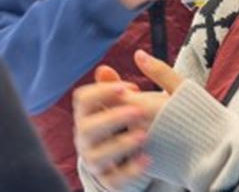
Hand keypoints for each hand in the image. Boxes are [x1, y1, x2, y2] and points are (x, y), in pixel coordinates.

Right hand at [73, 67, 149, 190]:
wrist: (140, 153)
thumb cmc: (135, 120)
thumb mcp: (131, 102)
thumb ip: (118, 87)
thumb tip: (104, 67)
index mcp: (90, 114)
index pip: (83, 100)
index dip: (103, 92)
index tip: (129, 88)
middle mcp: (87, 137)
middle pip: (87, 128)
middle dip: (111, 118)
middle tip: (138, 111)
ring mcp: (96, 159)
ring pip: (97, 156)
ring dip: (119, 145)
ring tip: (144, 135)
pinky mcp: (111, 179)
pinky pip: (114, 179)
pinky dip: (130, 170)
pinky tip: (148, 159)